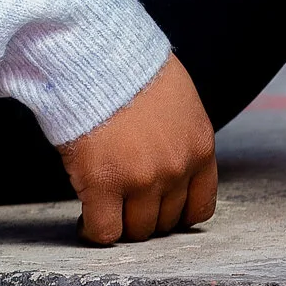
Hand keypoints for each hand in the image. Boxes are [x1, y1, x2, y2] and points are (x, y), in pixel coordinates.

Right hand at [56, 52, 217, 244]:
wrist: (98, 53)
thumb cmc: (131, 67)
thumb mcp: (178, 100)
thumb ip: (180, 137)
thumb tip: (167, 159)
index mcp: (199, 147)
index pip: (200, 207)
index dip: (176, 212)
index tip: (157, 207)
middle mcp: (176, 169)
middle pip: (164, 222)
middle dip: (144, 214)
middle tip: (123, 200)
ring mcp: (141, 180)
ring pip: (136, 230)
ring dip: (119, 221)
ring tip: (103, 206)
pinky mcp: (103, 185)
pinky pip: (104, 232)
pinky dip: (93, 229)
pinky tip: (85, 216)